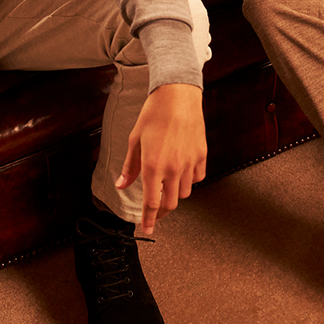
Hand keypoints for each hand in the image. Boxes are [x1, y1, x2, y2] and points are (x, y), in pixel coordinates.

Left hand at [115, 83, 206, 235]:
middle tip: (156, 213)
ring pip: (184, 193)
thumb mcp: (135, 139)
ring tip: (167, 187)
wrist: (177, 94)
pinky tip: (183, 173)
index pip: (151, 203)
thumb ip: (129, 166)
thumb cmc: (154, 113)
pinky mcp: (202, 155)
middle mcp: (173, 168)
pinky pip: (198, 178)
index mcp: (153, 166)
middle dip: (161, 213)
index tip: (147, 229)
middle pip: (169, 204)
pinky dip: (190, 180)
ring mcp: (189, 162)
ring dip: (174, 195)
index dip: (149, 220)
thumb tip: (122, 184)